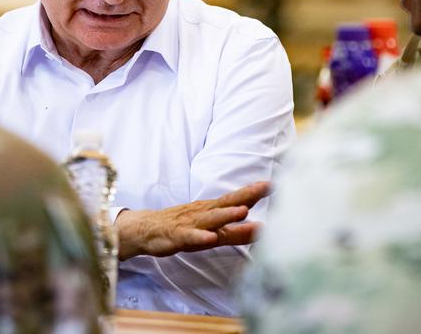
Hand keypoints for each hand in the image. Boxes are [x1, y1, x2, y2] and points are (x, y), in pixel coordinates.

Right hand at [115, 181, 269, 259]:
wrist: (146, 229)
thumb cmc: (183, 228)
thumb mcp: (212, 232)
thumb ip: (237, 232)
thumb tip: (263, 231)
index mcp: (212, 210)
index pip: (236, 198)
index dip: (255, 192)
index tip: (274, 183)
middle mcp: (203, 213)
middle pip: (227, 203)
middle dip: (247, 195)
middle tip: (266, 187)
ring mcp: (190, 223)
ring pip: (210, 219)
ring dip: (226, 215)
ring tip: (243, 211)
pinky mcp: (177, 236)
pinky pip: (190, 237)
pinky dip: (200, 237)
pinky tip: (210, 238)